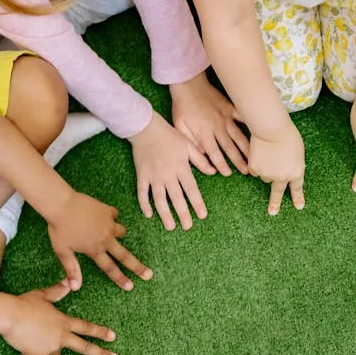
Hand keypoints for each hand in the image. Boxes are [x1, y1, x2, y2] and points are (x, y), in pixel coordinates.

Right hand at [4, 283, 118, 354]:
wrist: (7, 316)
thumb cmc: (24, 303)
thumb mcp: (42, 295)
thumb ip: (56, 292)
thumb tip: (68, 283)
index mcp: (63, 321)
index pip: (86, 327)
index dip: (100, 332)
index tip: (113, 337)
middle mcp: (61, 336)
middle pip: (85, 348)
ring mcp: (50, 348)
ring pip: (53, 354)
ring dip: (47, 348)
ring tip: (32, 335)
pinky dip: (32, 353)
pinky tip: (24, 342)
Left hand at [46, 192, 151, 290]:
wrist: (62, 204)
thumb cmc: (59, 228)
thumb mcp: (63, 251)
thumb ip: (71, 269)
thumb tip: (75, 287)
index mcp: (94, 250)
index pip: (110, 268)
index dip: (121, 279)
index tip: (131, 287)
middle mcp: (105, 239)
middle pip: (125, 256)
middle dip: (137, 267)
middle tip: (149, 274)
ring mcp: (109, 224)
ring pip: (122, 232)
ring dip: (120, 235)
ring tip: (114, 234)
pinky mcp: (107, 211)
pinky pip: (114, 215)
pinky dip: (111, 217)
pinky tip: (105, 216)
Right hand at [130, 114, 210, 230]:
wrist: (146, 128)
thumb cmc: (169, 135)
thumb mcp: (188, 145)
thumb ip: (201, 160)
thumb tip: (213, 172)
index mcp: (181, 168)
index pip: (191, 189)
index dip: (197, 203)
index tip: (202, 215)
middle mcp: (168, 175)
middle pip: (176, 198)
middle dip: (183, 214)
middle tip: (187, 227)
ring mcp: (153, 176)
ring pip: (159, 199)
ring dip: (165, 214)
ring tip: (170, 226)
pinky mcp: (142, 175)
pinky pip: (142, 192)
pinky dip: (144, 204)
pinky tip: (148, 214)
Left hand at [171, 73, 249, 177]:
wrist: (188, 84)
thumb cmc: (182, 107)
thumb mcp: (179, 126)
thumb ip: (191, 142)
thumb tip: (204, 155)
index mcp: (204, 133)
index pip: (214, 153)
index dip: (221, 164)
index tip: (228, 173)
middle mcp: (217, 127)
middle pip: (229, 147)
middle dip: (239, 161)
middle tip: (247, 171)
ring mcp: (226, 117)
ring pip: (239, 136)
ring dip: (247, 148)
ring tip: (255, 157)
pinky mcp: (230, 109)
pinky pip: (243, 117)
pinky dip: (251, 123)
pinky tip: (261, 130)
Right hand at [249, 123, 304, 215]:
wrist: (271, 128)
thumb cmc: (288, 136)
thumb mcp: (298, 152)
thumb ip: (294, 165)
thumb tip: (286, 174)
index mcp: (296, 172)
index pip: (296, 188)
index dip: (298, 198)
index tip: (299, 207)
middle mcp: (282, 177)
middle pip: (277, 192)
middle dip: (275, 203)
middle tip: (272, 213)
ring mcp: (267, 174)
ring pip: (265, 176)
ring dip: (266, 168)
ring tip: (269, 153)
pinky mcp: (255, 169)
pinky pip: (255, 170)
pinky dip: (256, 163)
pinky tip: (260, 153)